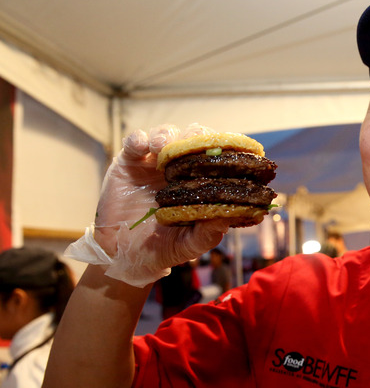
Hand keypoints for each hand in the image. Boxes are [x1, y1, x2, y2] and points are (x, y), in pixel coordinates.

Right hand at [80, 124, 229, 286]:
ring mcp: (154, 162)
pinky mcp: (129, 161)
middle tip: (196, 141)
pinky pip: (134, 141)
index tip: (230, 150)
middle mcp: (180, 167)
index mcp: (200, 182)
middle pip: (193, 138)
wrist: (122, 253)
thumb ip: (206, 235)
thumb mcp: (186, 246)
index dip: (223, 150)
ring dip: (167, 136)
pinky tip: (141, 147)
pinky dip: (138, 139)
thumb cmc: (162, 248)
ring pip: (166, 134)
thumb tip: (226, 222)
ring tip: (163, 147)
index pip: (215, 157)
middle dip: (197, 136)